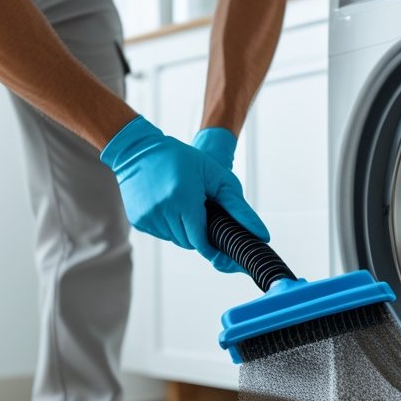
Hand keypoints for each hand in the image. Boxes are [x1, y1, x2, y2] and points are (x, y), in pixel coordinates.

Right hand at [102, 117, 266, 269]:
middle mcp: (163, 211)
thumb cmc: (182, 159)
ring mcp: (148, 218)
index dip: (213, 247)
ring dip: (184, 229)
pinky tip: (168, 205)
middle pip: (189, 242)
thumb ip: (239, 207)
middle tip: (201, 211)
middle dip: (199, 233)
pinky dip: (169, 225)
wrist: (138, 150)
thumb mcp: (216, 176)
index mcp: (184, 200)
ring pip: (176, 239)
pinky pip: (162, 234)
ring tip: (184, 204)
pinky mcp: (138, 221)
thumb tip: (262, 235)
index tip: (221, 249)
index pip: (202, 242)